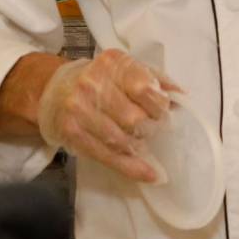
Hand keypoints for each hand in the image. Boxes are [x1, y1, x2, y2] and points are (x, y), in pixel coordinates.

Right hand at [36, 49, 180, 182]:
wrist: (57, 90)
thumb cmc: (101, 80)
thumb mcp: (127, 69)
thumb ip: (156, 80)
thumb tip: (182, 98)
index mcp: (112, 64)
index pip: (143, 88)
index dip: (159, 105)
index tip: (163, 112)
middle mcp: (93, 85)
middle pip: (134, 119)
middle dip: (150, 128)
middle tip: (152, 128)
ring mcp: (80, 110)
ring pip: (121, 140)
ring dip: (140, 146)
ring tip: (143, 142)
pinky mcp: (73, 133)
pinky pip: (107, 156)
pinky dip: (132, 168)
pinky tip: (149, 174)